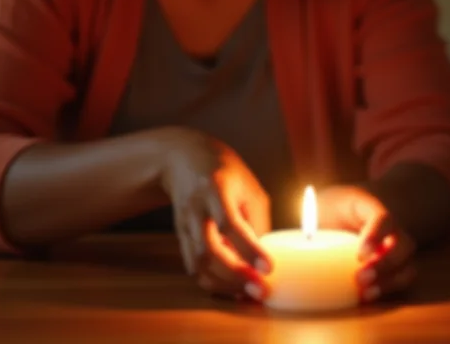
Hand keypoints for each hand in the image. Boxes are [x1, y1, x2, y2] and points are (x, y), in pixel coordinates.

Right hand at [157, 127, 271, 298]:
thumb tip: (263, 257)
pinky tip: (232, 286)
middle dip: (235, 274)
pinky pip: (194, 267)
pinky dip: (213, 282)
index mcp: (216, 188)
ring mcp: (184, 223)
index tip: (269, 267)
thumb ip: (257, 219)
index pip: (230, 222)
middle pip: (208, 248)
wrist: (182, 158)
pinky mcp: (181, 236)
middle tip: (260, 289)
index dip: (249, 248)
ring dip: (224, 284)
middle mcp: (196, 207)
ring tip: (249, 292)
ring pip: (198, 263)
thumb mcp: (248, 185)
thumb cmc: (223, 171)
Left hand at [318, 185, 416, 302]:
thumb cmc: (328, 209)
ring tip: (365, 292)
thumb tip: (298, 237)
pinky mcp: (394, 266)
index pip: (384, 218)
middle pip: (403, 244)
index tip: (360, 253)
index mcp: (369, 206)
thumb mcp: (317, 205)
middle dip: (385, 263)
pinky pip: (402, 280)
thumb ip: (310, 218)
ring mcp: (395, 247)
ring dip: (389, 281)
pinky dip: (389, 290)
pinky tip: (367, 297)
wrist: (341, 213)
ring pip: (408, 265)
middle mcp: (390, 227)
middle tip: (360, 276)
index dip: (376, 235)